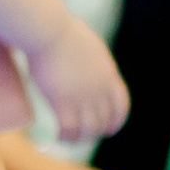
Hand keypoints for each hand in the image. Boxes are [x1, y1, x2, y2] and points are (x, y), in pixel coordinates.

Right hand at [26, 11, 129, 142]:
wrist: (48, 29)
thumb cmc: (61, 30)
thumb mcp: (89, 46)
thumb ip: (93, 61)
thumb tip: (86, 64)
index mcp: (109, 74)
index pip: (121, 105)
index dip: (117, 121)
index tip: (109, 130)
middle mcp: (100, 88)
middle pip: (104, 120)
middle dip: (96, 132)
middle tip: (84, 136)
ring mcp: (82, 96)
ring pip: (88, 129)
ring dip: (80, 138)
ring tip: (69, 140)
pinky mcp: (62, 100)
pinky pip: (68, 128)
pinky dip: (65, 136)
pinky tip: (58, 137)